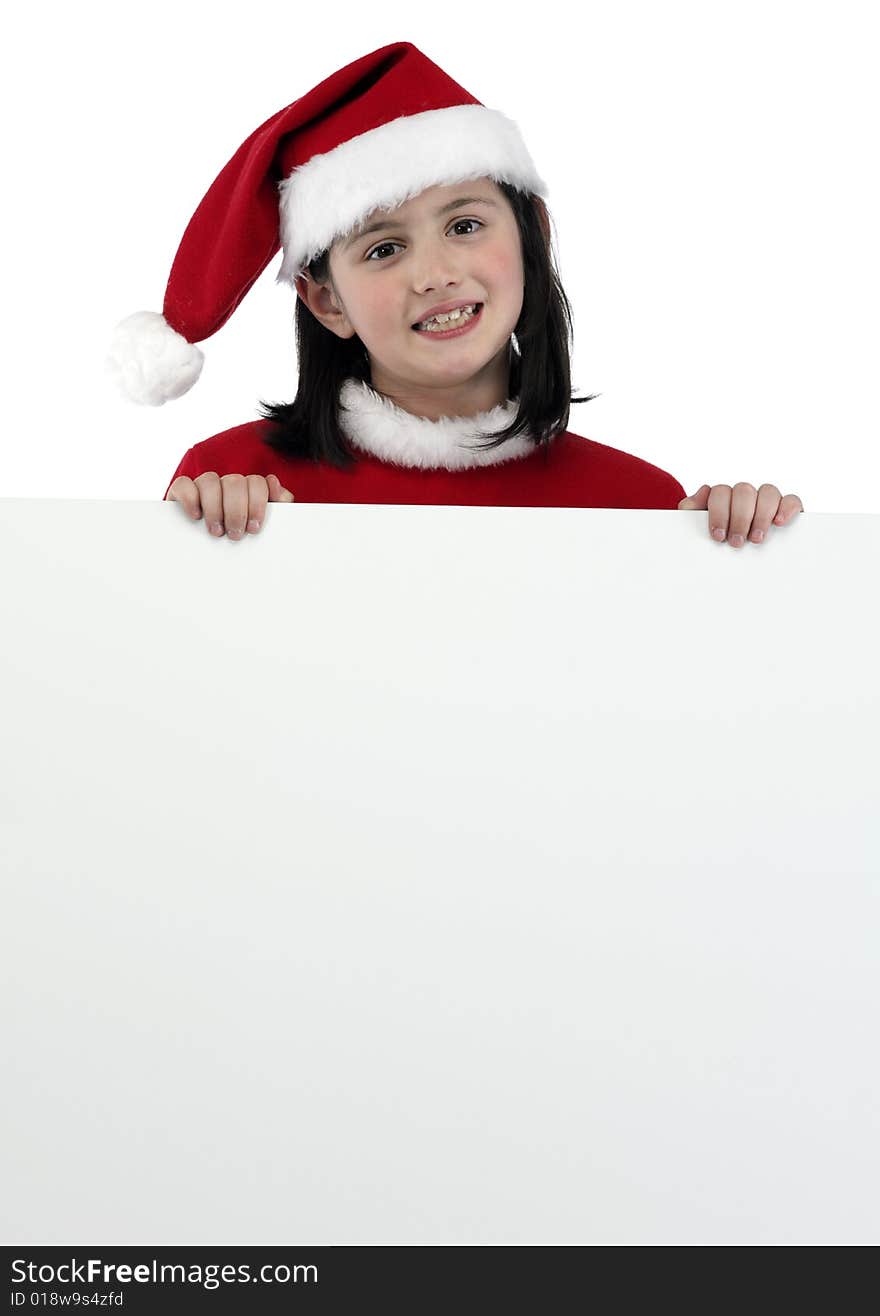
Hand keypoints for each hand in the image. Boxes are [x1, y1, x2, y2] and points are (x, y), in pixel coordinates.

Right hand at [166, 472, 294, 537]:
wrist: (207, 563)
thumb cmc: (241, 541)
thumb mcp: (262, 529)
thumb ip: (277, 509)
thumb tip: (280, 491)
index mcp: (248, 490)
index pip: (256, 482)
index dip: (257, 503)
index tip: (254, 528)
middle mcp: (226, 485)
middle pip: (234, 482)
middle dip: (236, 510)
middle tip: (236, 535)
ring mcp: (204, 487)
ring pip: (209, 480)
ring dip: (214, 507)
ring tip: (216, 531)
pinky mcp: (181, 493)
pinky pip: (184, 483)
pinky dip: (190, 498)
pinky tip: (196, 516)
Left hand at [677, 482, 803, 546]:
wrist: (732, 568)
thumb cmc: (714, 545)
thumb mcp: (697, 531)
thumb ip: (690, 511)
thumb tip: (700, 493)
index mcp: (723, 497)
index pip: (721, 492)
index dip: (719, 513)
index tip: (718, 536)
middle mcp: (745, 495)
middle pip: (744, 491)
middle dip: (739, 518)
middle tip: (736, 542)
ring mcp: (767, 500)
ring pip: (767, 491)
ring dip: (761, 515)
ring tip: (756, 538)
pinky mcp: (787, 509)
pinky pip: (791, 499)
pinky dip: (786, 508)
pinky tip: (779, 523)